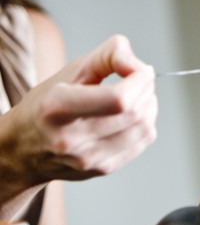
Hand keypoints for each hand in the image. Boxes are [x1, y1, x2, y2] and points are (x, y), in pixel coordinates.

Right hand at [1, 34, 157, 187]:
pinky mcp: (103, 168)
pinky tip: (133, 114)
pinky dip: (146, 122)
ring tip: (138, 95)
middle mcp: (71, 138)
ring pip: (144, 128)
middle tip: (140, 79)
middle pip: (134, 112)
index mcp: (57, 107)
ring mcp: (89, 158)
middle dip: (146, 89)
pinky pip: (143, 142)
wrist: (24, 149)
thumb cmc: (49, 103)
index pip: (118, 99)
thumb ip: (108, 55)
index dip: (140, 80)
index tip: (140, 71)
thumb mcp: (71, 70)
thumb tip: (141, 67)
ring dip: (150, 105)